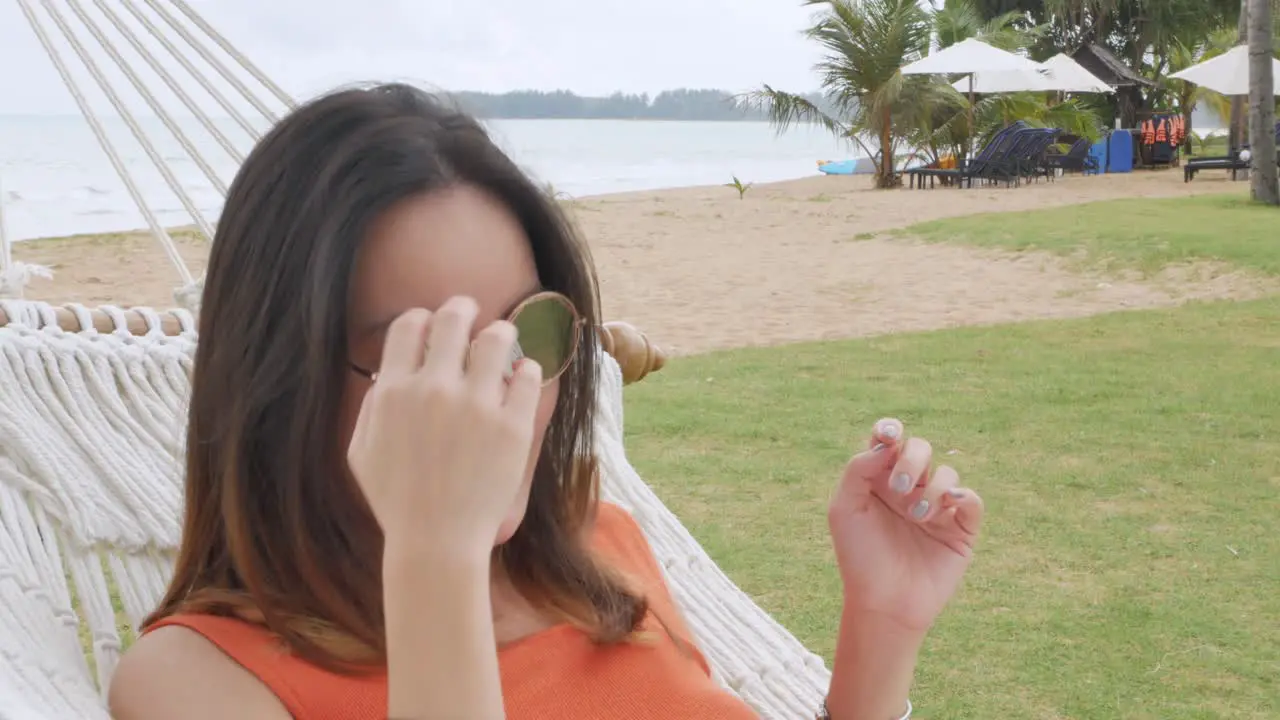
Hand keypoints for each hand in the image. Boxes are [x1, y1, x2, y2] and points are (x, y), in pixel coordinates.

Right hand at [346, 296, 543, 556]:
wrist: (436, 542)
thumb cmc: (396, 502)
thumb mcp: (361, 453)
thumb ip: (372, 407)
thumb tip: (387, 375)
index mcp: (395, 391)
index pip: (410, 325)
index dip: (423, 319)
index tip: (434, 326)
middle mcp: (435, 389)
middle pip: (453, 320)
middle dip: (463, 310)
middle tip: (472, 315)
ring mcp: (477, 405)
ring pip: (497, 338)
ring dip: (501, 333)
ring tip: (505, 339)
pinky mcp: (513, 425)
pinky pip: (528, 376)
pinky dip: (525, 371)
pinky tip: (522, 376)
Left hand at [827, 418, 983, 634]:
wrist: (883, 603)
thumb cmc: (859, 557)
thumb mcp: (844, 509)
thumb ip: (858, 469)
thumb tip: (886, 442)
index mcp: (879, 480)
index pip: (888, 442)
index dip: (891, 429)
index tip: (890, 435)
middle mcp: (909, 488)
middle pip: (920, 449)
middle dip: (911, 460)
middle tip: (898, 487)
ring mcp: (937, 507)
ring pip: (947, 473)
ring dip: (932, 488)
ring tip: (916, 516)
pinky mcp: (960, 529)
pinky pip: (972, 500)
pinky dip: (965, 495)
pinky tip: (949, 503)